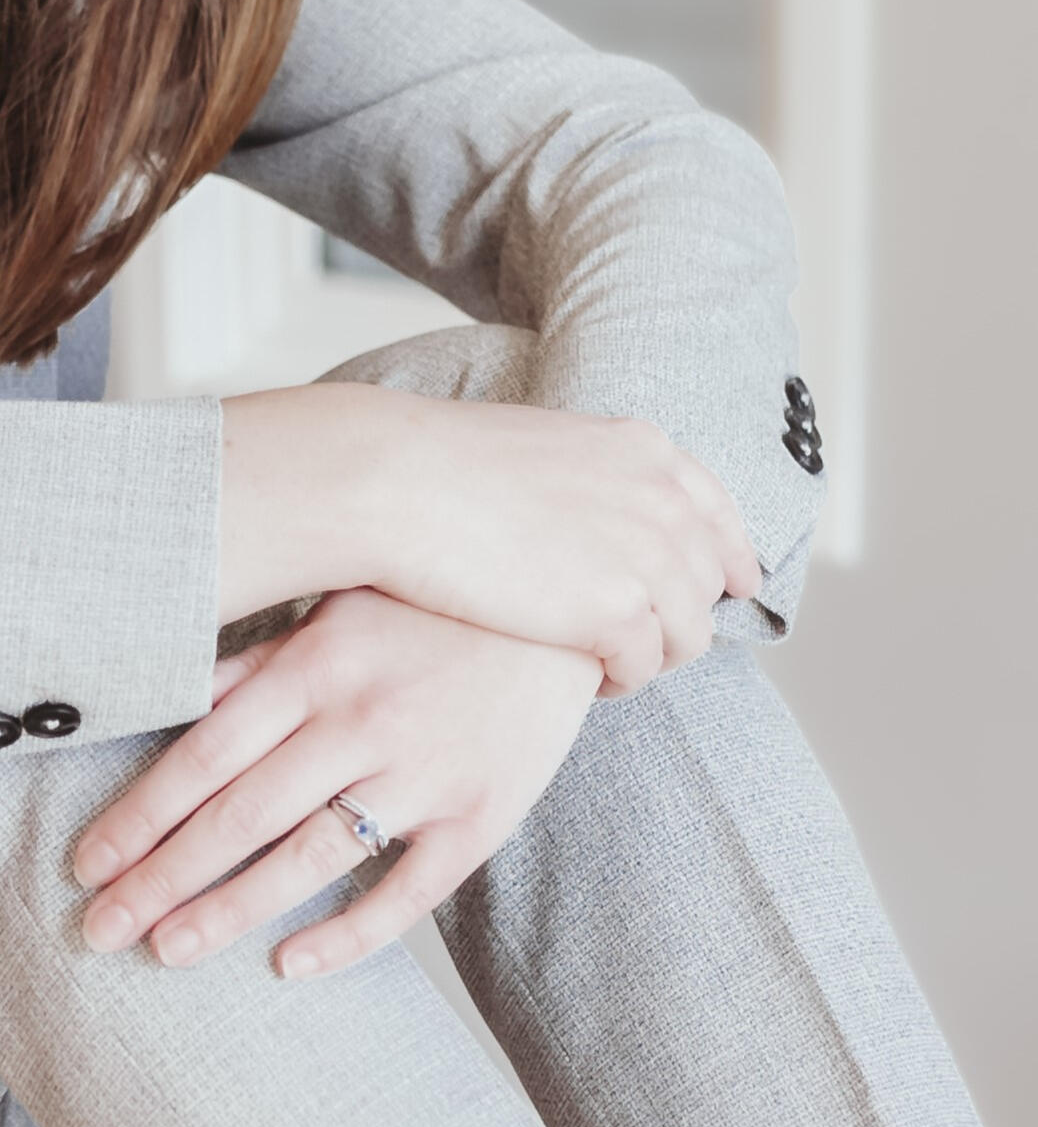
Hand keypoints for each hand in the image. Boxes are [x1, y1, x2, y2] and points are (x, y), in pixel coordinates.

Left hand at [74, 587, 600, 977]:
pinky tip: (288, 966)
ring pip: (309, 860)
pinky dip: (346, 935)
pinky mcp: (481, 817)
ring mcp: (423, 775)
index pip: (204, 754)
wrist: (567, 604)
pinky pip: (406, 892)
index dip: (141, 813)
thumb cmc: (428, 602)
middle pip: (240, 816)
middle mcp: (360, 722)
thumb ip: (253, 661)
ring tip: (166, 952)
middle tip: (98, 928)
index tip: (86, 860)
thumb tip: (164, 698)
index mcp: (314, 666)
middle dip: (161, 878)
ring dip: (230, 912)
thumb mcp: (332, 607)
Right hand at [216, 384, 761, 693]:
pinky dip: (615, 681)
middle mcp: (661, 499)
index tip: (731, 587)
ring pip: (688, 636)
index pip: (719, 514)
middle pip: (707, 582)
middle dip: (677, 613)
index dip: (729, 557)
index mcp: (642, 450)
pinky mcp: (618, 614)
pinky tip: (577, 675)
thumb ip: (593, 478)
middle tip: (627, 635)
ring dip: (649, 655)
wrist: (395, 482)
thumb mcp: (542, 445)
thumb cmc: (439, 462)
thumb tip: (603, 519)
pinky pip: (642, 670)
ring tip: (598, 662)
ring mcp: (647, 557)